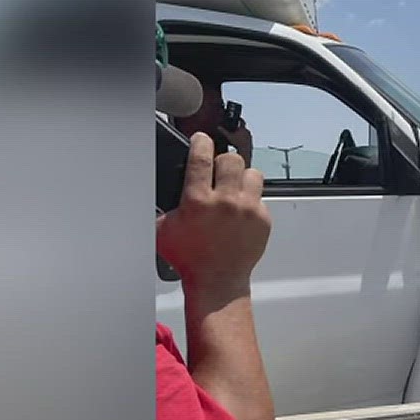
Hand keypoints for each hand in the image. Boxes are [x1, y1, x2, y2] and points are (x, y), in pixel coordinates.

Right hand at [156, 132, 270, 303]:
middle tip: (217, 172)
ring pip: (252, 173)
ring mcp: (248, 210)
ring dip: (241, 177)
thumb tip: (156, 187)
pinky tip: (240, 209)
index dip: (201, 142)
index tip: (202, 139)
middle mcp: (226, 202)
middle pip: (231, 159)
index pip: (201, 157)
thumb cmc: (189, 258)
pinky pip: (260, 196)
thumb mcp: (163, 229)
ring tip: (233, 188)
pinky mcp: (263, 220)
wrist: (217, 280)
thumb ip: (163, 206)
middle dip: (223, 162)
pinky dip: (251, 198)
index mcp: (198, 201)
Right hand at [220, 117, 253, 161]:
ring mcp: (250, 136)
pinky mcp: (251, 141)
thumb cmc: (237, 143)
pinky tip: (241, 141)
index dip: (239, 119)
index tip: (238, 118)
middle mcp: (247, 131)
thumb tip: (218, 127)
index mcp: (243, 128)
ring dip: (242, 133)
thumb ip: (223, 131)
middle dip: (240, 127)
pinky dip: (244, 138)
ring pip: (246, 132)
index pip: (241, 121)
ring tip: (238, 135)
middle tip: (236, 127)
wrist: (245, 151)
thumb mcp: (229, 136)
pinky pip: (247, 138)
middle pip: (244, 127)